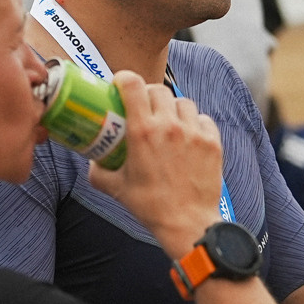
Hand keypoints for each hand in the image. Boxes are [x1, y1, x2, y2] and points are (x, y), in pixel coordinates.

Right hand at [85, 70, 223, 259]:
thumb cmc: (151, 207)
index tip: (121, 85)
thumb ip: (98, 171)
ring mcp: (193, 132)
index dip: (125, 79)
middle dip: (148, 95)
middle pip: (158, 90)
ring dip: (173, 108)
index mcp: (142, 132)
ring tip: (168, 123)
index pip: (133, 85)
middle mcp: (169, 126)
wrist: (188, 224)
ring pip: (182, 102)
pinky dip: (195, 123)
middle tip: (144, 108)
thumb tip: (92, 161)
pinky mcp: (212, 142)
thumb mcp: (116, 189)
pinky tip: (188, 136)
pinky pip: (203, 119)